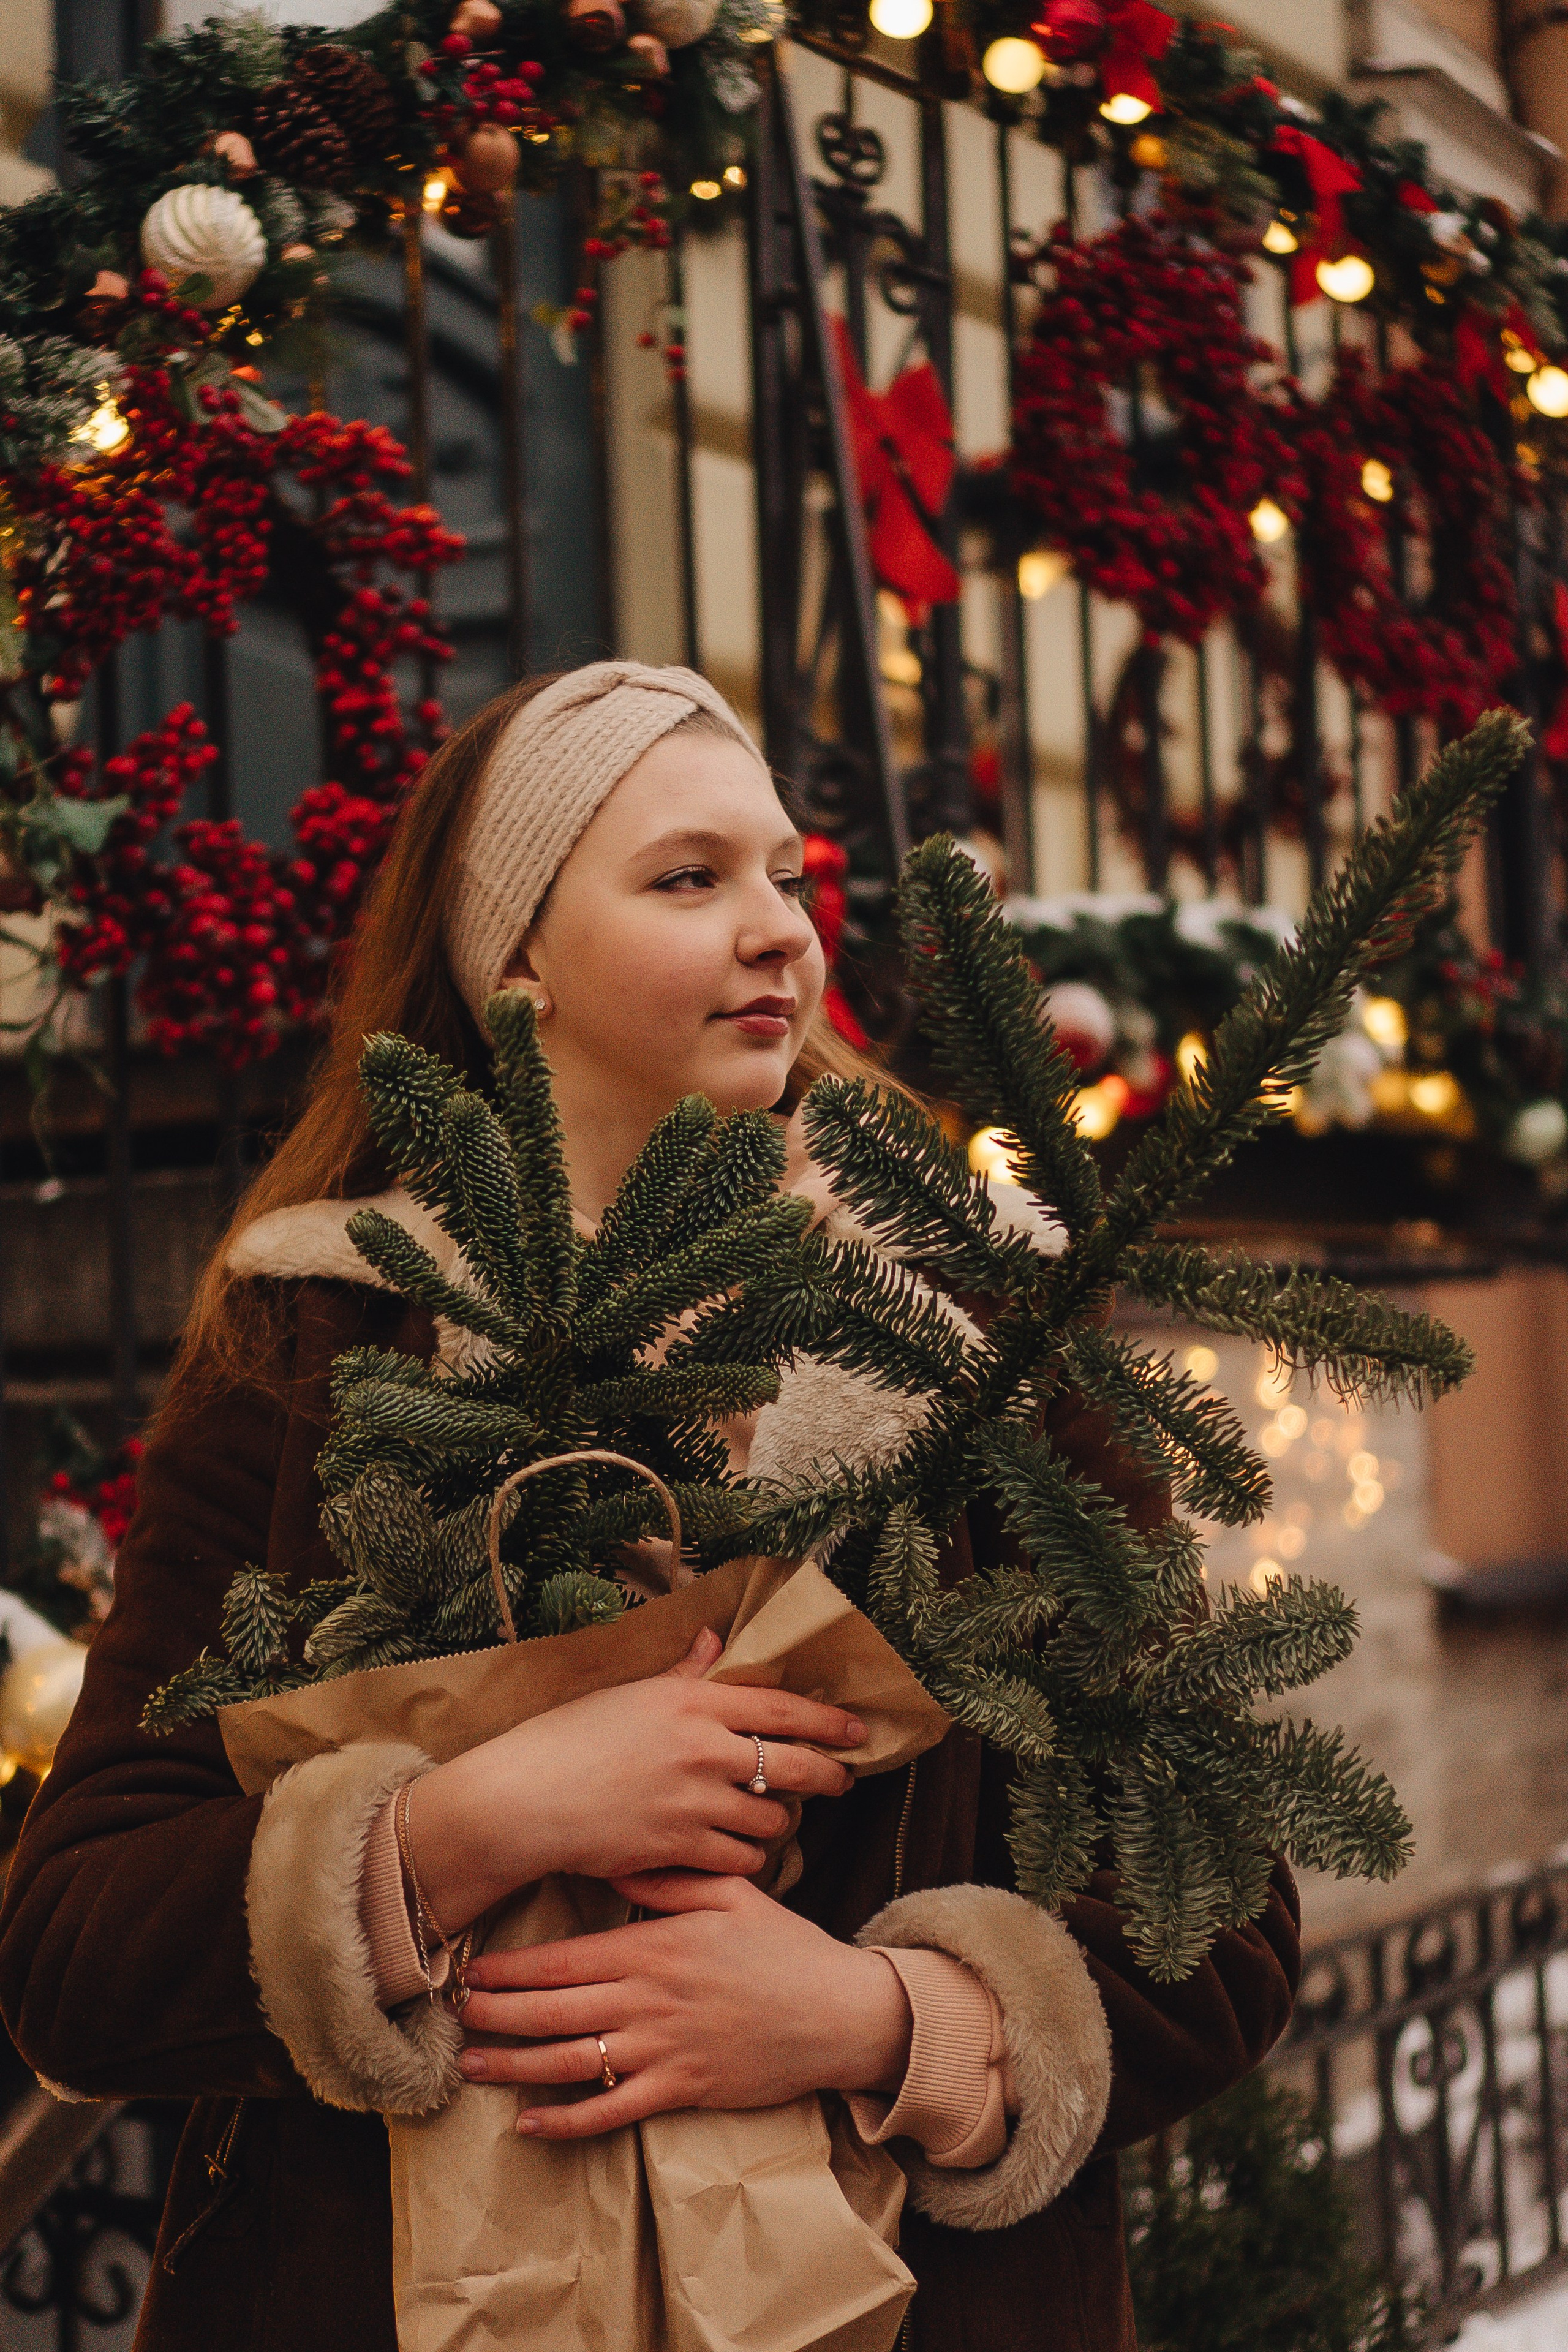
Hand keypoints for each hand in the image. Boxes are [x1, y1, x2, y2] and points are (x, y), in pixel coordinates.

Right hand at [409, 1629, 863, 1932]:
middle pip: (794, 1766)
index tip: (856, 1730)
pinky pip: (741, 1859)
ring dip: (779, 1822)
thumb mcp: (629, 1694)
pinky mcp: (682, 1848)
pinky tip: (739, 1850)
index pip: (781, 1707)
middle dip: (828, 1775)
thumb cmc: (568, 1739)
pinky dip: (747, 1857)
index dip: (827, 1721)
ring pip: (772, 1820)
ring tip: (773, 1818)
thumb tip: (714, 1641)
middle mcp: (704, 1749)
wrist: (524, 1800)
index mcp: (693, 1702)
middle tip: (840, 1780)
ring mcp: (696, 1802)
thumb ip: (683, 1674)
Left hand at [458, 1869, 913, 2137]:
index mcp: (654, 1949)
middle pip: (553, 2012)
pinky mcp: (681, 2091)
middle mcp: (648, 2001)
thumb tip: (619, 1865)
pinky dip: (565, 2122)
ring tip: (472, 2064)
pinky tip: (530, 2124)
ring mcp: (662, 2050)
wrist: (837, 2011)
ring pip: (570, 2063)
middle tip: (455, 2016)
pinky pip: (610, 2111)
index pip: (564, 1961)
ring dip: (514, 2066)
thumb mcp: (731, 1894)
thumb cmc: (784, 1948)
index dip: (511, 1969)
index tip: (472, 1970)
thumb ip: (671, 1879)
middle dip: (496, 2014)